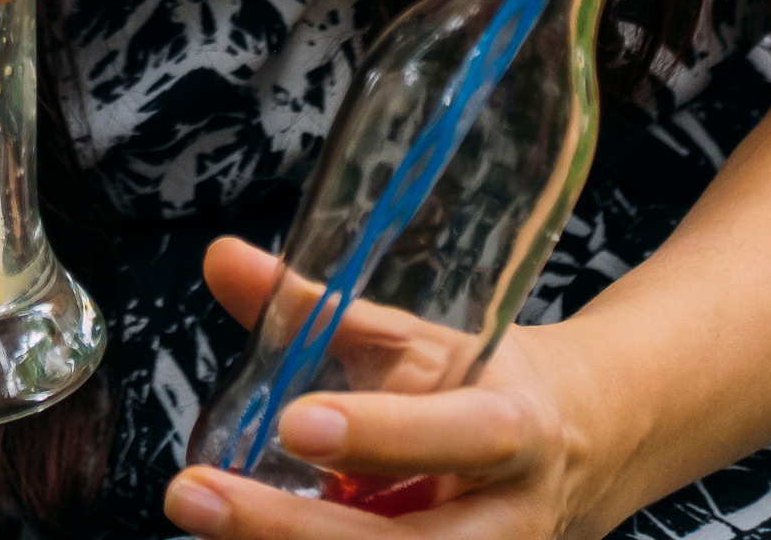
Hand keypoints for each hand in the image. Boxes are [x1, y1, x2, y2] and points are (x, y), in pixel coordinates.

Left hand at [165, 240, 597, 539]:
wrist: (575, 451)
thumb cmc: (483, 382)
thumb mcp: (418, 335)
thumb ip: (321, 307)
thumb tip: (221, 258)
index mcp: (510, 431)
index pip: (454, 437)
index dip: (379, 434)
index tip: (294, 422)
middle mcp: (506, 521)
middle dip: (291, 529)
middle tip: (195, 493)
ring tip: (208, 516)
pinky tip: (247, 537)